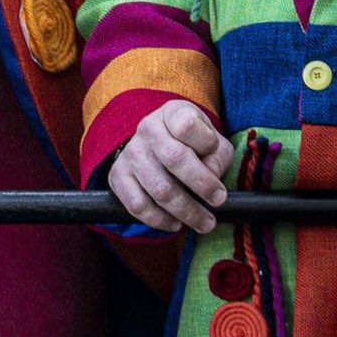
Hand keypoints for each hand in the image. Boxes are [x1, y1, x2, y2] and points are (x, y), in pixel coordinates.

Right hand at [109, 99, 232, 235]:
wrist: (159, 146)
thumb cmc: (193, 146)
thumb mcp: (213, 143)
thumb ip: (217, 156)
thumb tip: (210, 176)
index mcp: (172, 113)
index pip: (187, 125)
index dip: (207, 146)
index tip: (217, 166)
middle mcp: (148, 129)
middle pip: (175, 158)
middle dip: (202, 186)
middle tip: (218, 201)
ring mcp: (131, 153)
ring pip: (160, 189)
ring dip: (187, 211)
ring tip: (204, 222)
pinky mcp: (118, 176)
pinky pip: (138, 205)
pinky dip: (160, 220)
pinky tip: (175, 222)